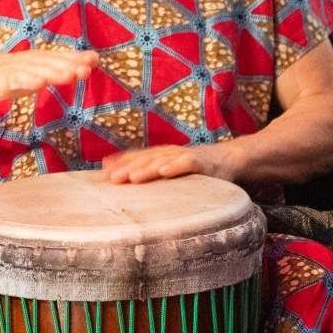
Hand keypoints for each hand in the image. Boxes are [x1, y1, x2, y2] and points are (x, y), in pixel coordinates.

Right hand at [0, 47, 97, 106]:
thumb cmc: (6, 76)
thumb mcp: (33, 74)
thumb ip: (56, 71)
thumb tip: (84, 68)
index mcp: (35, 60)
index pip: (58, 57)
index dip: (76, 57)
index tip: (95, 59)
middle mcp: (26, 61)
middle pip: (50, 62)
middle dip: (69, 64)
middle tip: (88, 67)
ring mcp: (13, 70)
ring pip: (36, 71)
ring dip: (54, 72)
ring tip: (71, 75)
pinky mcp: (0, 81)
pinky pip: (16, 81)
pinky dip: (28, 81)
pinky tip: (40, 83)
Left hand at [100, 143, 238, 183]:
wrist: (229, 158)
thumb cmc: (194, 168)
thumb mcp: (169, 168)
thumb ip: (146, 170)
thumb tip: (114, 172)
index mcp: (160, 155)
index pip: (136, 158)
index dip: (120, 164)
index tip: (103, 174)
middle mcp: (169, 153)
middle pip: (145, 160)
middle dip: (128, 168)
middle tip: (112, 179)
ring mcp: (185, 156)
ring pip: (163, 161)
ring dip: (147, 169)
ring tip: (132, 177)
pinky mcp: (203, 162)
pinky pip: (188, 163)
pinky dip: (176, 166)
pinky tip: (164, 171)